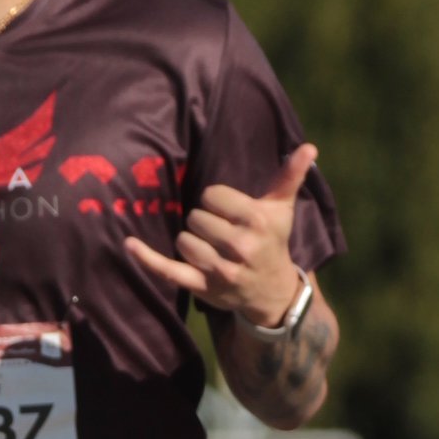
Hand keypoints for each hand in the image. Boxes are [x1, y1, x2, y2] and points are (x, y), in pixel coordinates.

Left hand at [124, 139, 318, 329]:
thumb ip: (289, 175)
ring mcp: (220, 270)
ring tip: (211, 247)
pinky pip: (167, 269)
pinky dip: (146, 258)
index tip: (229, 212)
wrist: (271, 291)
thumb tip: (309, 147)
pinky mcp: (202, 287)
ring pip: (183, 240)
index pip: (212, 196)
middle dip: (205, 222)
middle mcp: (240, 247)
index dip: (216, 201)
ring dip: (192, 241)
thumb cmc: (272, 240)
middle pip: (196, 218)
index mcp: (256, 222)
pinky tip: (128, 244)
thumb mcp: (282, 208)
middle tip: (222, 233)